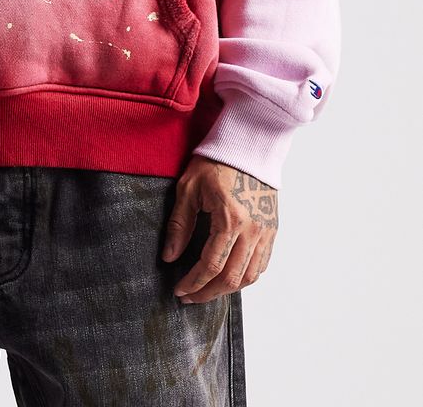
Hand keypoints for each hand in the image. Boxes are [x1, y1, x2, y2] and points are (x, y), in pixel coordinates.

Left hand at [161, 155, 277, 303]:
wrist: (248, 145)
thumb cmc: (216, 161)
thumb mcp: (189, 188)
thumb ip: (179, 224)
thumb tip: (169, 256)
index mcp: (231, 219)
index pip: (210, 265)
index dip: (193, 283)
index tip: (178, 290)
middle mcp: (252, 230)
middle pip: (231, 278)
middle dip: (207, 293)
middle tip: (188, 297)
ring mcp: (265, 231)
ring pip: (249, 276)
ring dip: (227, 290)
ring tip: (206, 291)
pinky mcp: (272, 229)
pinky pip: (261, 264)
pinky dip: (246, 278)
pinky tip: (229, 278)